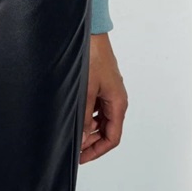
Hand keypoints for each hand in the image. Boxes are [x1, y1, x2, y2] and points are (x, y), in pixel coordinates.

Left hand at [80, 32, 127, 162]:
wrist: (92, 33)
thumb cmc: (92, 56)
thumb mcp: (86, 89)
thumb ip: (84, 114)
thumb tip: (82, 136)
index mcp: (118, 103)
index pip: (112, 137)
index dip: (97, 150)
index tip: (82, 157)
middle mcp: (116, 99)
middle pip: (107, 130)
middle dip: (92, 141)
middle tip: (75, 149)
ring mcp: (109, 91)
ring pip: (101, 118)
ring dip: (89, 128)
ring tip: (73, 133)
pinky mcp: (102, 84)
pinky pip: (97, 106)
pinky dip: (87, 114)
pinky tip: (76, 115)